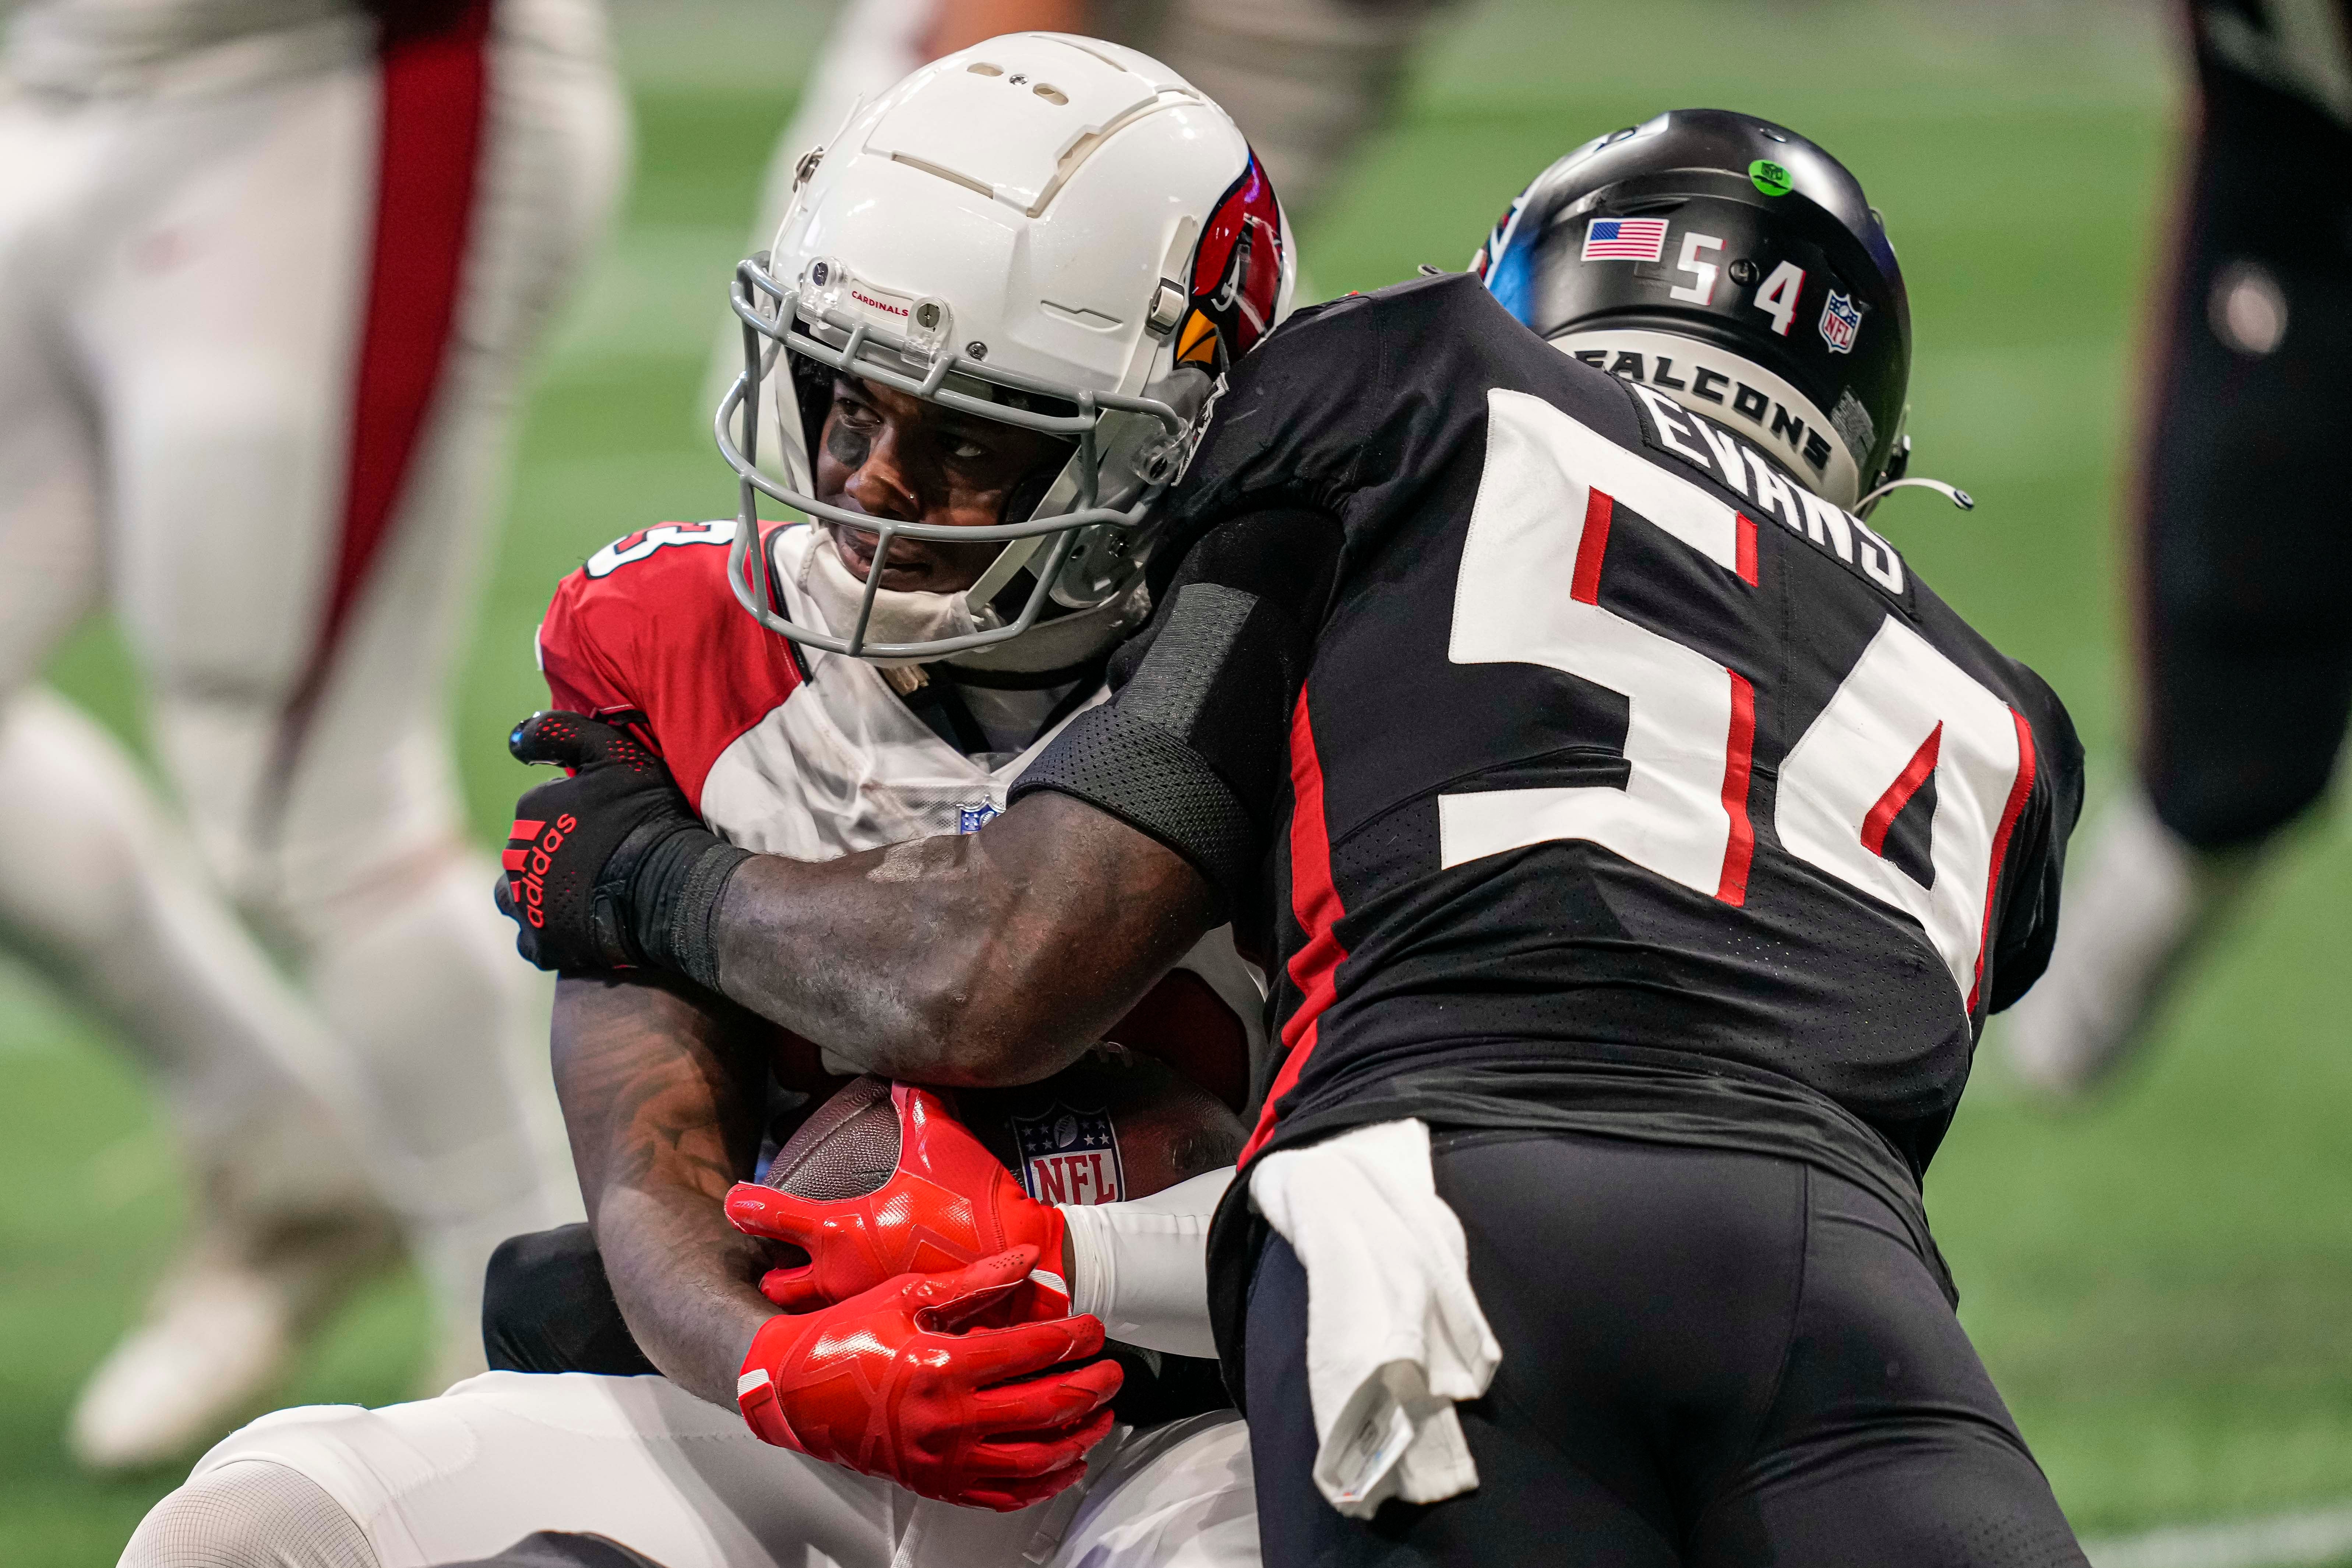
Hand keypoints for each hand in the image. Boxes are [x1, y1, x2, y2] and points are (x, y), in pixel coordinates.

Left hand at [496, 711, 741, 974]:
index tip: (605, 822)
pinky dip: (549, 935)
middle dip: (552, 855)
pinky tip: (575, 928)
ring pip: (516, 898)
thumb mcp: (613, 753)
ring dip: (537, 895)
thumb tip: (516, 738)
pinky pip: (533, 941)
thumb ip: (562, 733)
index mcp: (530, 812)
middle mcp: (516, 858)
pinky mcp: (544, 945)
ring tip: (575, 895)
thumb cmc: (647, 817)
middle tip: (598, 861)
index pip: (541, 809)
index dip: (573, 814)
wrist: (672, 885)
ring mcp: (527, 905)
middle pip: (526, 854)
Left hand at [726, 1084, 1069, 1314]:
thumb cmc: (974, 1202)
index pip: (773, 1216)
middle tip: (773, 1260)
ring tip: (809, 1283)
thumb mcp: (941, 1142)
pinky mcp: (892, 1324)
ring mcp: (864, 1306)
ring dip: (805, 1298)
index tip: (735, 1200)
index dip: (748, 1205)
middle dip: (772, 1272)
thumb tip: (905, 1073)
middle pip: (779, 1285)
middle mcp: (840, 1276)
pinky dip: (845, 1316)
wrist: (1022, 1261)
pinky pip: (853, 1322)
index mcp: (840, 1232)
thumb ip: (916, 1104)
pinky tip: (858, 1302)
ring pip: (811, 1312)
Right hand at [735, 1247, 1120, 1509]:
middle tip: (1112, 1371)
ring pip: (1033, 1457)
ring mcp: (942, 1459)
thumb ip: (973, 1280)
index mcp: (942, 1367)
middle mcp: (947, 1419)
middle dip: (1089, 1387)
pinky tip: (1067, 1464)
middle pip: (1043, 1405)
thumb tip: (1027, 1257)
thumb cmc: (842, 1338)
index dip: (1071, 1338)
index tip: (1093, 1328)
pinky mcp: (935, 1483)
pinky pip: (1003, 1494)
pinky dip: (1045, 1483)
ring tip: (1102, 1415)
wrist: (790, 1391)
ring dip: (1078, 1436)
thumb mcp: (906, 1296)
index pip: (1029, 1352)